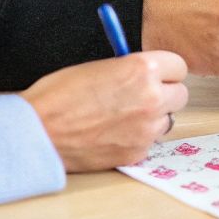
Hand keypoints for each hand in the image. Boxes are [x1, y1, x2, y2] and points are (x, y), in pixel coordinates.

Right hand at [23, 51, 188, 171]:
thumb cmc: (58, 96)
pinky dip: (137, 138)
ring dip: (153, 117)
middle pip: (180, 94)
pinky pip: (149, 141)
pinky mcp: (137, 153)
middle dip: (165, 93)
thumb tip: (146, 70)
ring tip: (123, 116)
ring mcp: (146, 129)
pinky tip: (113, 133)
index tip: (157, 74)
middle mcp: (152, 99)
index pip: (179, 66)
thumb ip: (128, 67)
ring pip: (167, 120)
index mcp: (143, 69)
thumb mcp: (98, 66)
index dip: (165, 70)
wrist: (38, 132)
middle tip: (143, 95)